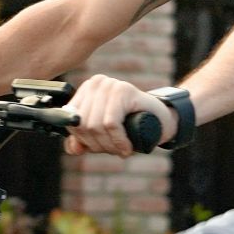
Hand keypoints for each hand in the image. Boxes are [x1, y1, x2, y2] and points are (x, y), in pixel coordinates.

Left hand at [62, 75, 177, 156]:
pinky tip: (127, 148)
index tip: (99, 148)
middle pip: (83, 124)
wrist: (163, 121)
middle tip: (114, 150)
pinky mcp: (123, 91)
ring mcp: (110, 85)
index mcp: (87, 89)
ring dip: (109, 146)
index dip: (83, 140)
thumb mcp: (103, 134)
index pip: (71, 120)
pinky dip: (118, 141)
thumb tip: (72, 149)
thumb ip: (83, 140)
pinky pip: (110, 124)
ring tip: (121, 149)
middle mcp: (96, 83)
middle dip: (97, 145)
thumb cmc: (132, 125)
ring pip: (95, 126)